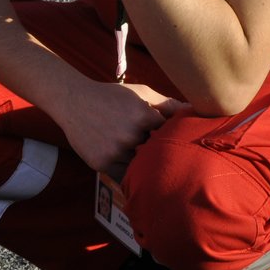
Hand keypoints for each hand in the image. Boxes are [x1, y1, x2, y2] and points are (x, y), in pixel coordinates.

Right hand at [54, 80, 184, 176]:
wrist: (74, 101)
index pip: (170, 135)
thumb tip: (195, 110)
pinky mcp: (102, 163)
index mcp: (143, 116)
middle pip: (156, 152)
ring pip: (140, 166)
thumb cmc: (112, 96)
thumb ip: (167, 104)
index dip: (171, 138)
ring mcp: (115, 151)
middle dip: (158, 152)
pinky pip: (123, 176)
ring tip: (141, 159)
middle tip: (157, 152)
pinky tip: (131, 168)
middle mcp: (130, 135)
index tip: (172, 140)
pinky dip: (129, 174)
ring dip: (143, 164)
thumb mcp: (141, 93)